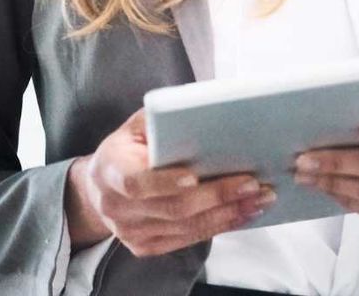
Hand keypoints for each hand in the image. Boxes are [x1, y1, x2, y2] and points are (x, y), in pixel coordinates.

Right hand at [66, 107, 275, 256]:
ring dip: (227, 214)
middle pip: (172, 208)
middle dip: (216, 196)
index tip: (195, 176)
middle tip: (252, 184)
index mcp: (109, 170)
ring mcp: (130, 232)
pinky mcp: (145, 247)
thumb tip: (200, 111)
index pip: (135, 182)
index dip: (165, 182)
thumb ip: (159, 121)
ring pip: (185, 228)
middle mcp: (116, 207)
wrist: (100, 188)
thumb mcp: (133, 127)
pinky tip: (241, 214)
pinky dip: (218, 227)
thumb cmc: (126, 149)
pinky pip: (187, 240)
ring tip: (258, 200)